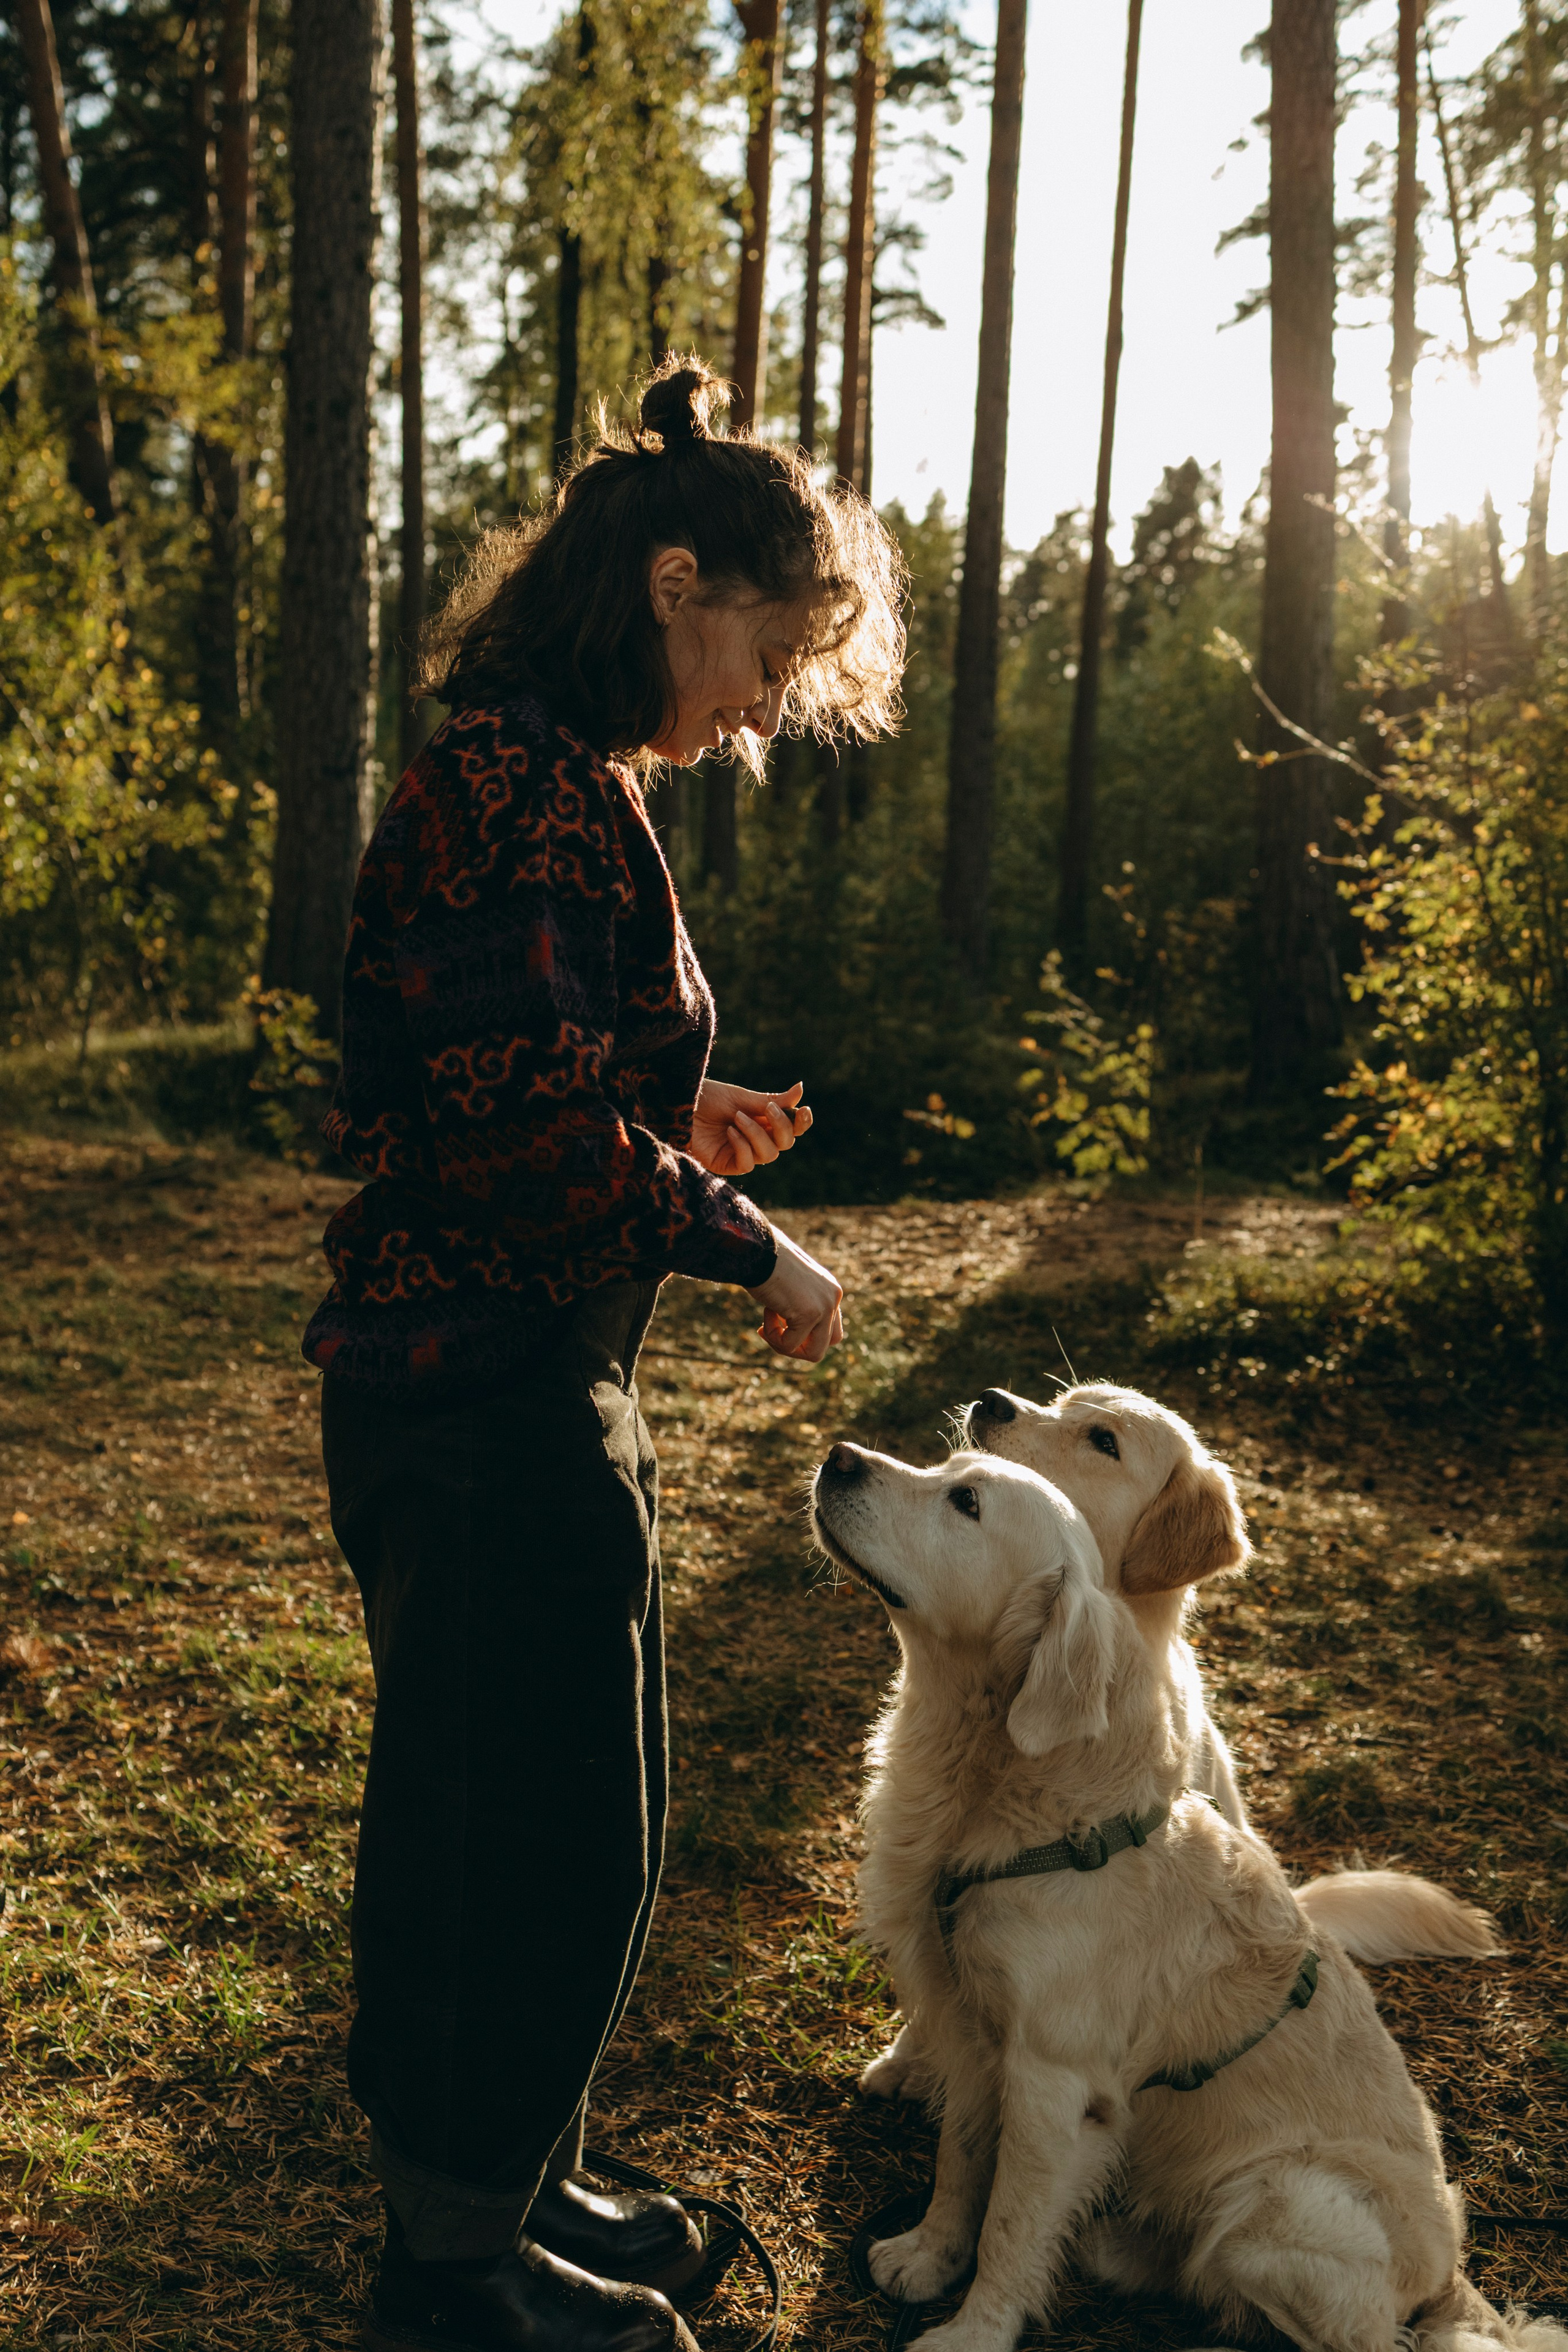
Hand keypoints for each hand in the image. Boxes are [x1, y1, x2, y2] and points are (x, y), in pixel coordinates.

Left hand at [690, 1079, 812, 1177]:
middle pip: (785, 1143)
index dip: (801, 1122)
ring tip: (737, 1117)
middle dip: (782, 1127)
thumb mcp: (742, 1097)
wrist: (676, 1105)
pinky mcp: (726, 1164)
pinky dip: (743, 1146)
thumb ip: (772, 1101)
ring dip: (757, 1134)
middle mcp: (755, 1137)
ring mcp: (741, 1152)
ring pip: (770, 1155)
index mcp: (761, 1119)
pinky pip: (748, 1164)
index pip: (790, 1127)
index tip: (803, 1110)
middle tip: (767, 1109)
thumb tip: (801, 1090)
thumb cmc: (706, 1098)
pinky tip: (728, 1132)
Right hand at [747, 1227, 843, 1361]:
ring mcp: (825, 1306)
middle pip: (828, 1343)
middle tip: (773, 1334)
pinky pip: (790, 1345)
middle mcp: (834, 1297)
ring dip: (786, 1347)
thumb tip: (793, 1328)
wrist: (758, 1248)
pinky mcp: (810, 1314)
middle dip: (799, 1346)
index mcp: (831, 1289)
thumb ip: (799, 1303)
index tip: (779, 1323)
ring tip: (766, 1328)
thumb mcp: (789, 1285)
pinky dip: (772, 1336)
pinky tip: (765, 1311)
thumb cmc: (765, 1262)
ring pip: (815, 1352)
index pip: (831, 1328)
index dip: (805, 1333)